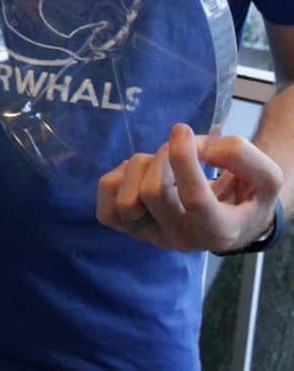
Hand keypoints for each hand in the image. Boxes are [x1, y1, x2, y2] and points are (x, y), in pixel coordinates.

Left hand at [96, 123, 282, 251]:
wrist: (234, 217)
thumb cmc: (248, 194)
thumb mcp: (265, 175)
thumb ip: (242, 156)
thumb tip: (200, 146)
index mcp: (218, 229)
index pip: (194, 198)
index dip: (183, 158)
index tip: (182, 130)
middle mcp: (181, 240)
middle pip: (153, 193)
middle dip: (164, 155)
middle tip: (180, 147)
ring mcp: (152, 237)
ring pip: (125, 201)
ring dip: (140, 166)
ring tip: (160, 162)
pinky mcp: (131, 229)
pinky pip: (105, 208)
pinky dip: (117, 181)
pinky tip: (138, 173)